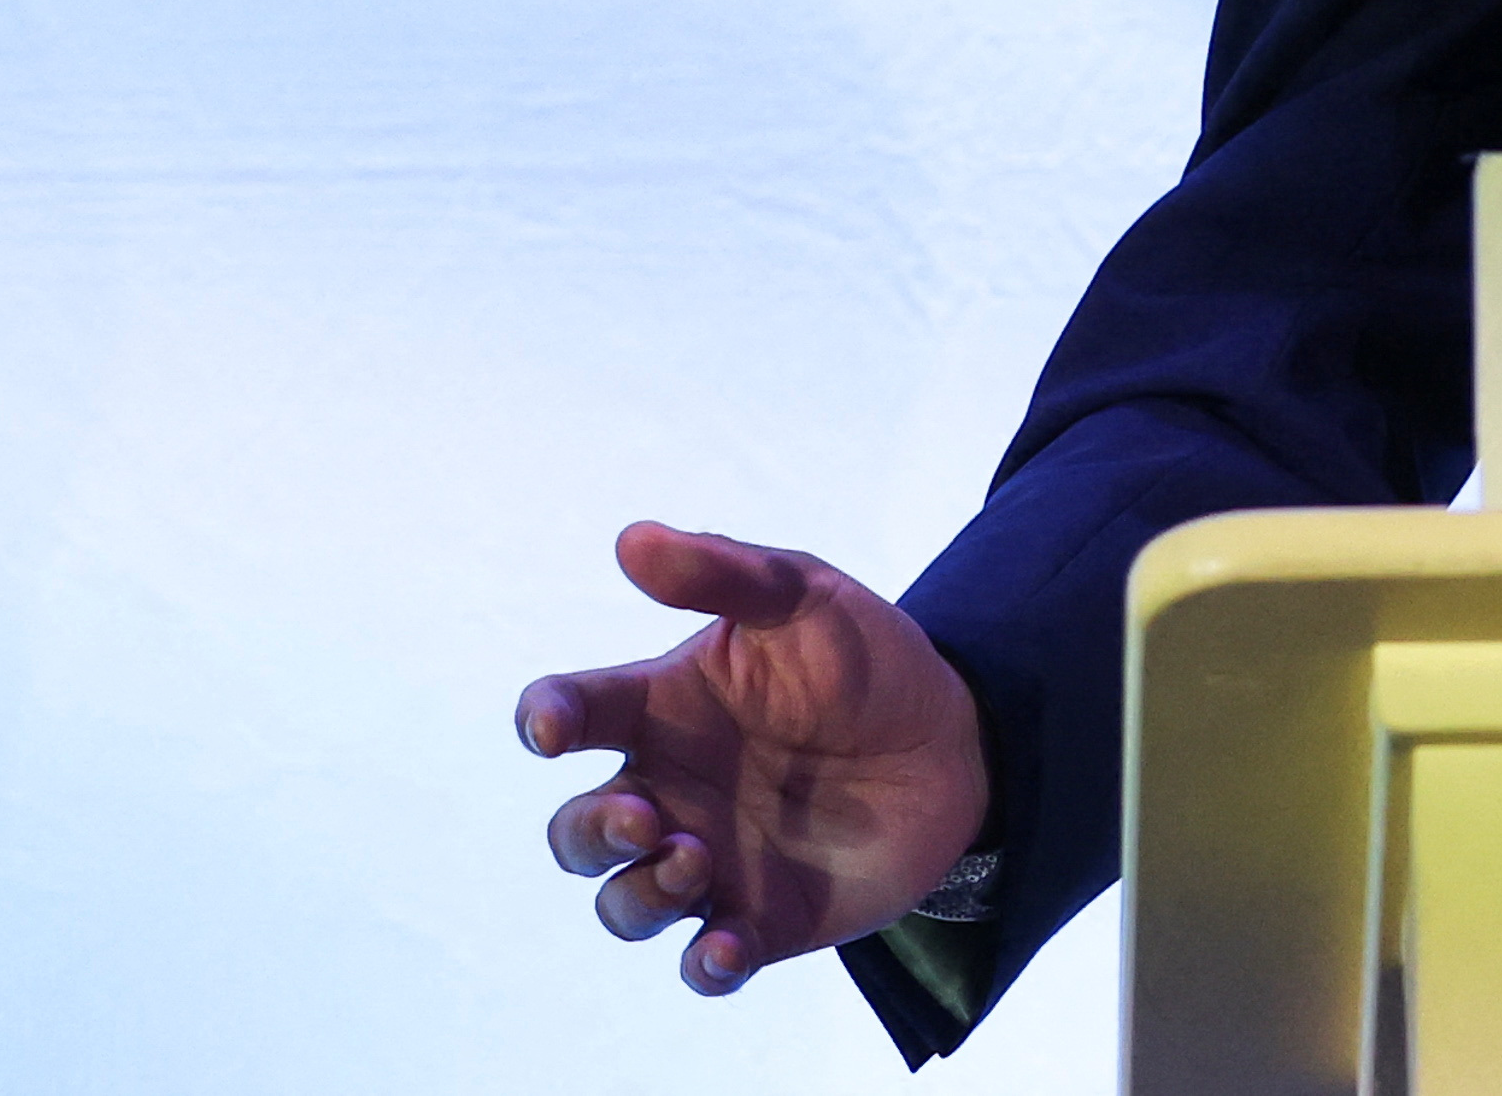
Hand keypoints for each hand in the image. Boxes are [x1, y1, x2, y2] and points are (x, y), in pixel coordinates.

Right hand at [518, 521, 989, 994]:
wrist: (956, 739)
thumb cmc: (864, 660)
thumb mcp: (803, 596)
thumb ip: (723, 572)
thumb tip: (632, 539)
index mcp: (662, 710)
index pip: (571, 713)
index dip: (545, 718)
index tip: (554, 726)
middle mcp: (668, 791)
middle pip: (577, 833)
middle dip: (590, 831)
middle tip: (646, 814)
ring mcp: (708, 861)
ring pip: (624, 904)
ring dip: (640, 893)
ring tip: (694, 860)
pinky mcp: (761, 918)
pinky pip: (705, 961)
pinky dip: (704, 962)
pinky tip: (725, 945)